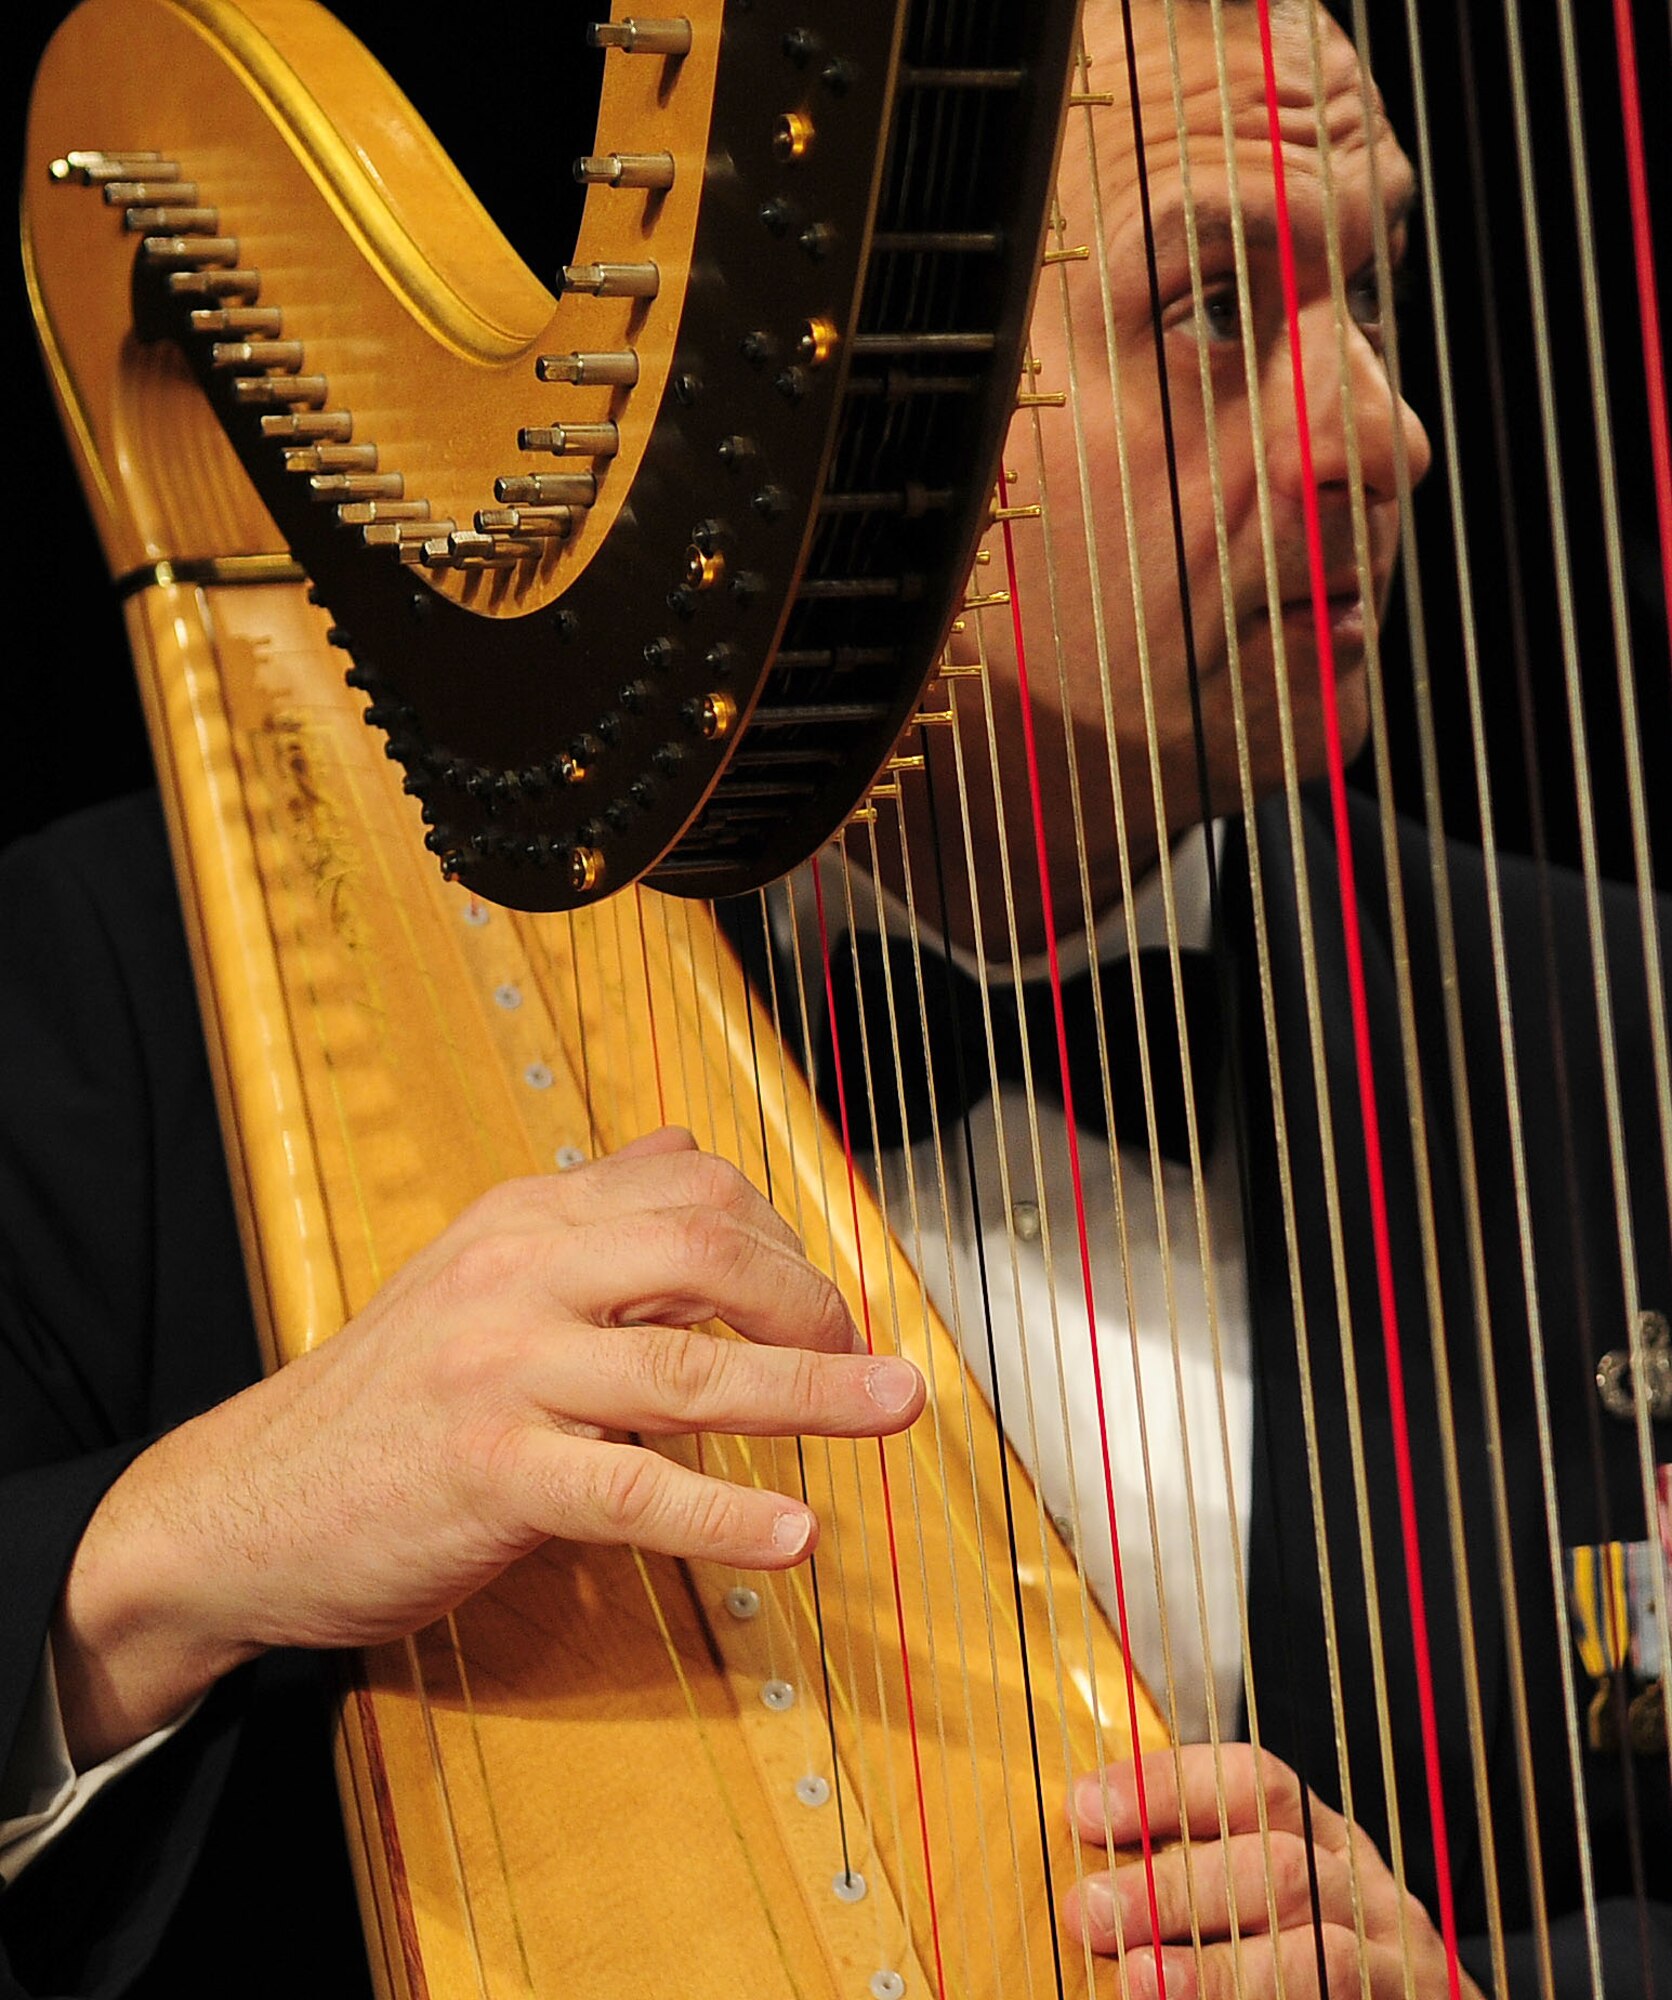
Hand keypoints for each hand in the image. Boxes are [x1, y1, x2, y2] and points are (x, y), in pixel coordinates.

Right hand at [53, 1129, 923, 1763]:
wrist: (246, 1502)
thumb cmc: (388, 1395)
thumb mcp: (479, 1270)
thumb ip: (588, 1213)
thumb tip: (686, 1147)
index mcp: (526, 1215)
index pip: (693, 1187)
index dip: (786, 1240)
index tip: (828, 1301)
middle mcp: (520, 1271)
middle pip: (706, 1249)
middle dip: (812, 1299)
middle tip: (871, 1360)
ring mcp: (503, 1368)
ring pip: (689, 1367)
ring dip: (813, 1393)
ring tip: (897, 1410)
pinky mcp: (489, 1471)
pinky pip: (630, 1489)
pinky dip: (723, 1511)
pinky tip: (791, 1534)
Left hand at [1062, 1747, 1483, 1998]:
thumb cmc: (1304, 1954)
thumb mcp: (1258, 1896)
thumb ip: (1190, 1876)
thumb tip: (1075, 1860)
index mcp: (1316, 1836)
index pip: (1252, 1782)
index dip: (1165, 1786)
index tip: (1084, 1807)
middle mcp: (1359, 1888)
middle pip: (1275, 1867)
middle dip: (1174, 1888)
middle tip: (1087, 1911)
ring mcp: (1393, 1963)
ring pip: (1317, 1956)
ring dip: (1220, 1971)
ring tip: (1140, 1981)